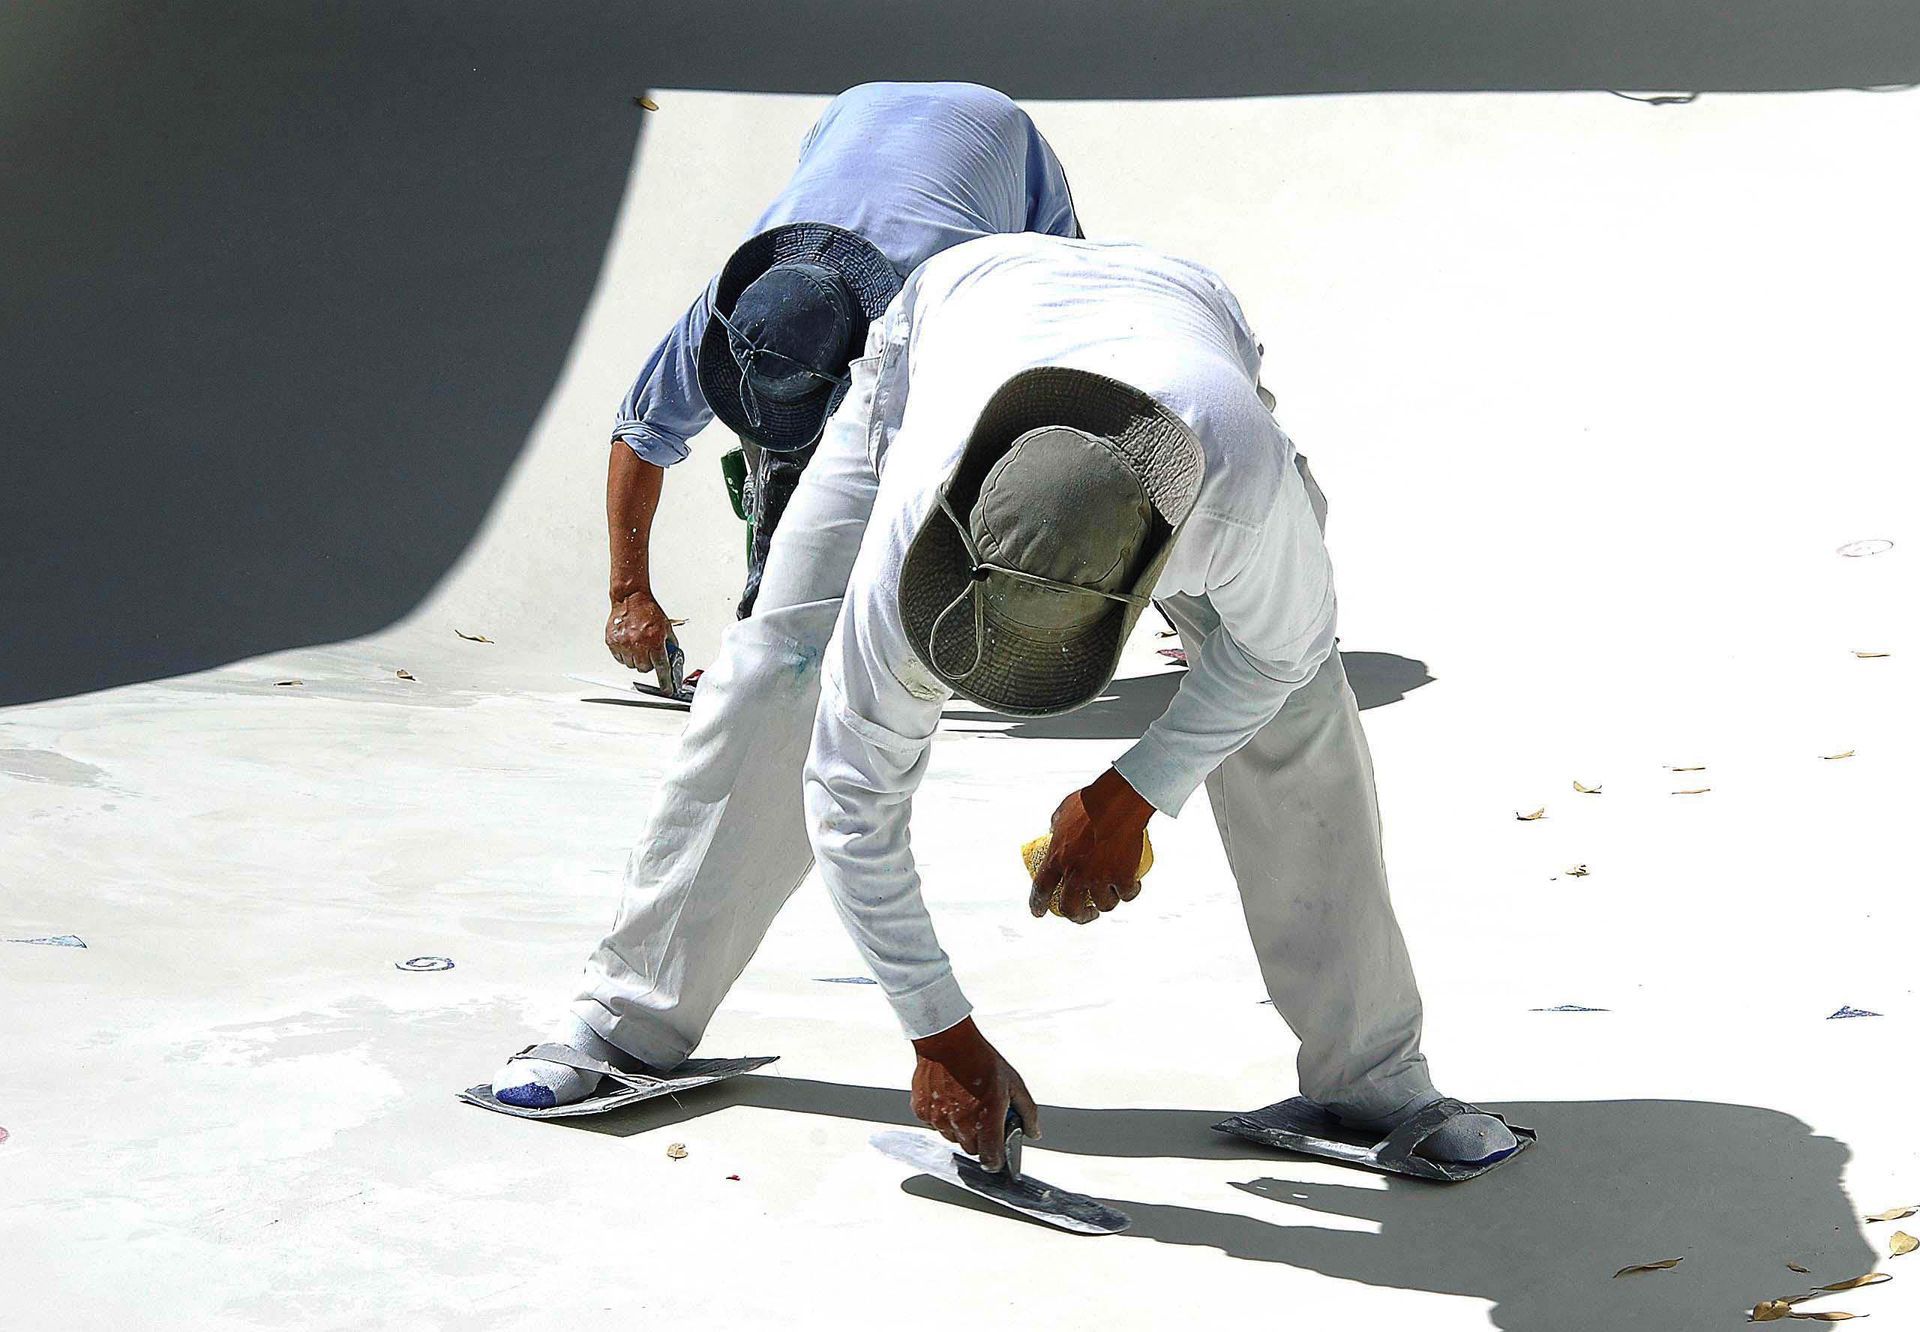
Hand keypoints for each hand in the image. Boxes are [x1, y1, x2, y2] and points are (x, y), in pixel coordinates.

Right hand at [605, 590, 674, 673]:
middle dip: (648, 664)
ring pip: (631, 665)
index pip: (661, 667)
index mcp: (654, 640)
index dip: (665, 681)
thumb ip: (670, 644)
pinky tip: (628, 644)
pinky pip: (620, 658)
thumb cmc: (648, 611)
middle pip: (644, 669)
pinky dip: (625, 655)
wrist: (631, 599)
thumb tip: (672, 659)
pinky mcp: (613, 642)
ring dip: (636, 660)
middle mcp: (639, 644)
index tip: (666, 689)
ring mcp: (624, 644)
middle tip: (649, 654)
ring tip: (638, 645)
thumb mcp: (666, 627)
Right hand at [909, 1018, 1039, 1169]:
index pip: (990, 1159)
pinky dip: (942, 1117)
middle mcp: (961, 1123)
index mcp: (986, 1118)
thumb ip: (1026, 1112)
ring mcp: (939, 1119)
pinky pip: (935, 1125)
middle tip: (982, 1116)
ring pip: (952, 1137)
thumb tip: (1033, 1132)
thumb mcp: (1013, 1083)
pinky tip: (948, 1097)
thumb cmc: (980, 1059)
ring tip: (964, 1102)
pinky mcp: (922, 1112)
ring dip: (959, 1128)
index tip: (997, 1156)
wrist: (948, 1042)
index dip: (995, 1160)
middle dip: (979, 1138)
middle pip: (972, 1149)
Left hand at [1031, 767, 1152, 923]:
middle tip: (1085, 913)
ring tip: (1111, 894)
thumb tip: (1055, 830)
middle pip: (1071, 909)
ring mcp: (1100, 879)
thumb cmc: (1090, 802)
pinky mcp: (1124, 878)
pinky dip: (1130, 891)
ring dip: (1107, 903)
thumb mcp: (1062, 813)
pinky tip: (1131, 886)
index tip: (1039, 913)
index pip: (1040, 890)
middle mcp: (1076, 874)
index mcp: (1056, 859)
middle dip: (1078, 916)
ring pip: (1104, 905)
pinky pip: (1127, 894)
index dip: (1037, 904)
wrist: (1117, 803)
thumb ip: (1057, 826)